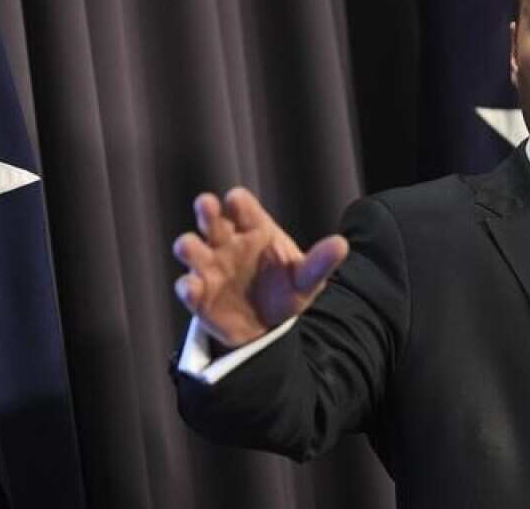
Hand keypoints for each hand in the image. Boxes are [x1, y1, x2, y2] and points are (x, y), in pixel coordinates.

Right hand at [172, 187, 347, 347]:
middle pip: (210, 217)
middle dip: (205, 209)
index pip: (241, 206)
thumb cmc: (285, 290)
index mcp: (253, 229)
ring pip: (190, 248)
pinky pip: (186, 287)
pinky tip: (192, 287)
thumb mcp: (306, 278)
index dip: (236, 202)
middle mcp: (226, 242)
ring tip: (190, 247)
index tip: (235, 202)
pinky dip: (186, 286)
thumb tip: (342, 244)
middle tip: (206, 205)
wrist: (266, 328)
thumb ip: (320, 262)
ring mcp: (209, 267)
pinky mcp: (199, 295)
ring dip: (188, 246)